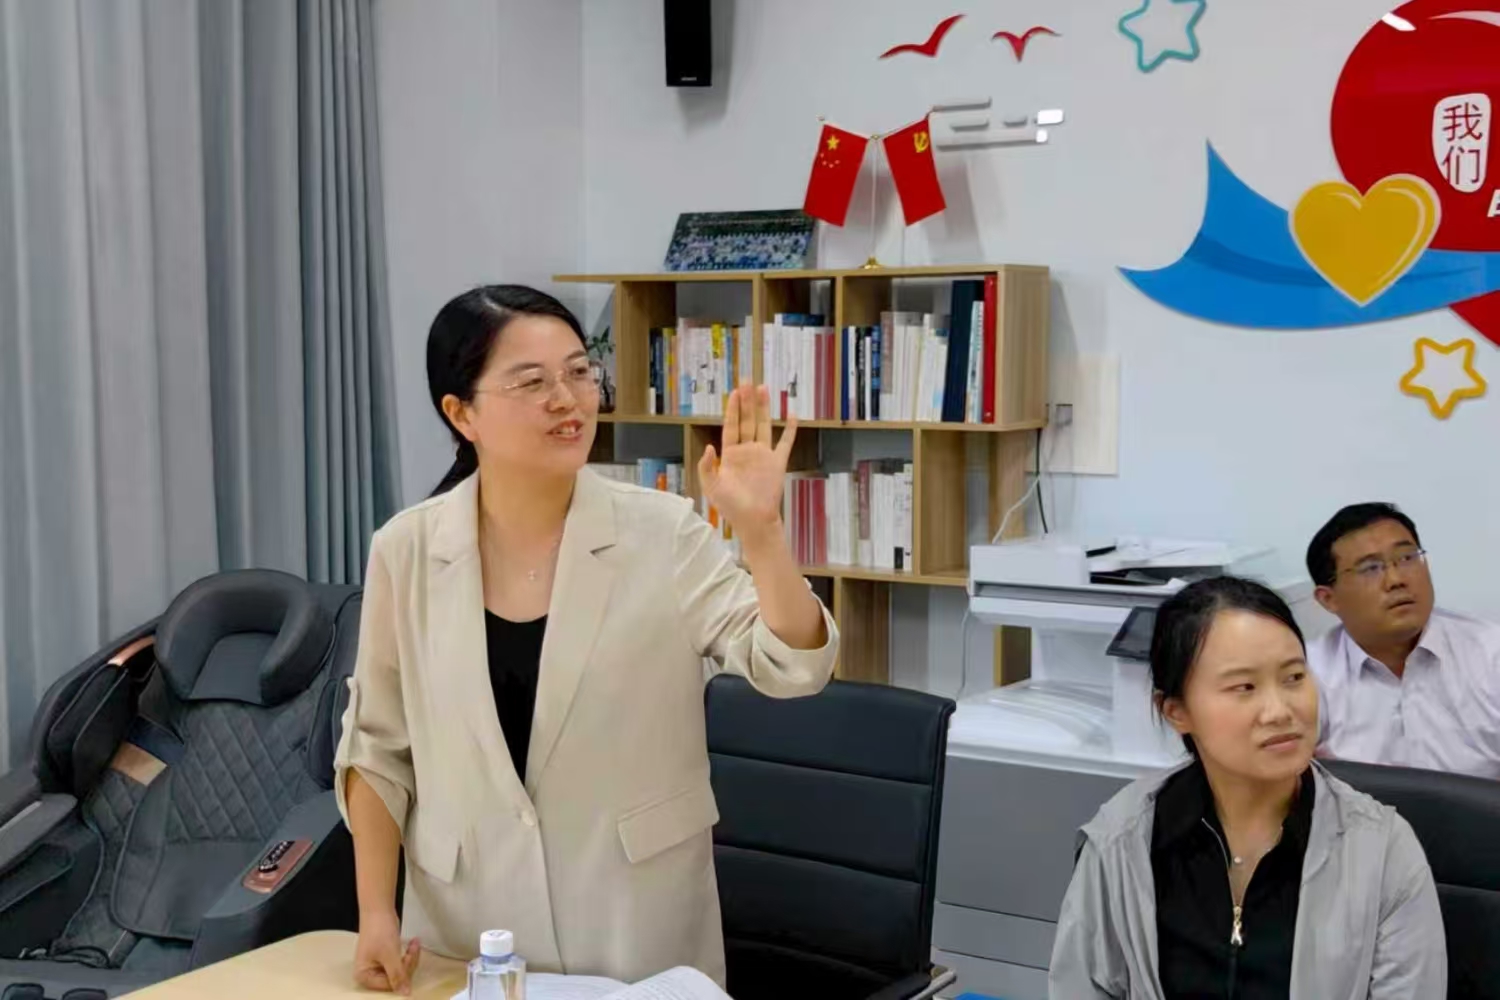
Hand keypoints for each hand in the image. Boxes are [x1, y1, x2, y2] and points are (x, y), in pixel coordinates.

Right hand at [354, 909, 420, 994]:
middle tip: (414, 948)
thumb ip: (397, 976)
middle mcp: (368, 974)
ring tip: (414, 944)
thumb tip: (405, 994)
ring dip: (409, 959)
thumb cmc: (381, 932)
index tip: (409, 957)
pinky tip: (413, 945)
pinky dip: (407, 955)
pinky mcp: (385, 958)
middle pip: (394, 979)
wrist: (379, 909)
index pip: (388, 985)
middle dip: (407, 964)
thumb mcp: (390, 955)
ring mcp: (376, 966)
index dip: (402, 973)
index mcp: (363, 976)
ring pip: (399, 971)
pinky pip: (399, 963)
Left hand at [699, 384, 795, 537]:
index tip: (734, 393)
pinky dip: (790, 429)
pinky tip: (792, 415)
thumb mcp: (712, 487)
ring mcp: (763, 455)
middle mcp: (747, 450)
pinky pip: (785, 442)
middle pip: (747, 420)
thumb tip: (710, 446)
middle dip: (747, 401)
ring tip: (764, 389)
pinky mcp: (777, 462)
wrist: (754, 520)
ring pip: (764, 425)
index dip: (732, 409)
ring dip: (764, 408)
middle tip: (748, 381)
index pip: (731, 426)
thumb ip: (707, 467)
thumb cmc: (731, 506)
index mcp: (730, 455)